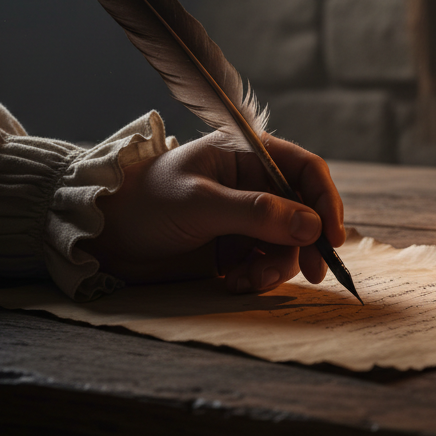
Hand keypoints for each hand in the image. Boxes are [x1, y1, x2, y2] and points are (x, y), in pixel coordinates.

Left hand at [85, 134, 345, 292]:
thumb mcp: (200, 204)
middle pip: (303, 211)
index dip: (324, 201)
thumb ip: (256, 214)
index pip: (305, 170)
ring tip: (249, 280)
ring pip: (286, 242)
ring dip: (276, 264)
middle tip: (313, 274)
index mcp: (248, 154)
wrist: (103, 236)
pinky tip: (233, 281)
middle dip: (306, 242)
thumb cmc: (145, 203)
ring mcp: (245, 215)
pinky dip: (257, 275)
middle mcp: (253, 182)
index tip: (332, 238)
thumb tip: (311, 226)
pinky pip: (265, 261)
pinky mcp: (234, 245)